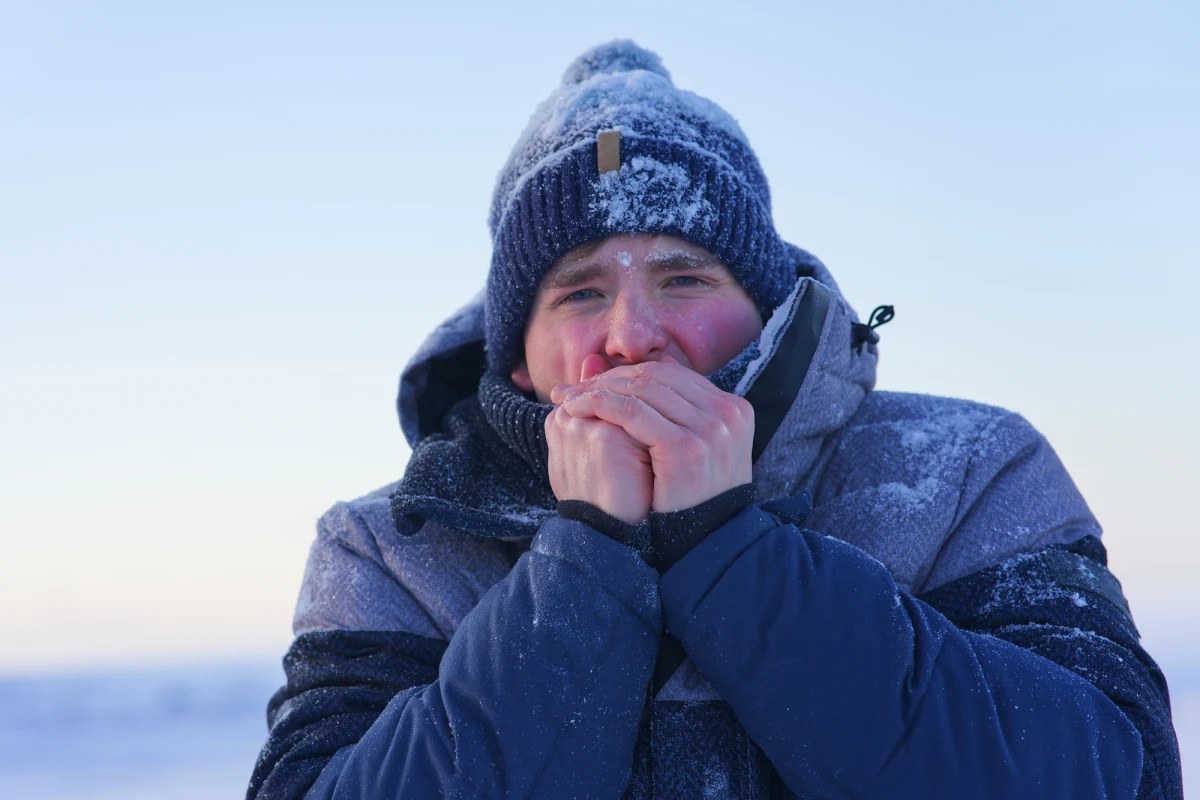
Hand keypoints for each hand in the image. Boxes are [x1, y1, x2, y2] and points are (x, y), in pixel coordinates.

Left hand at [550, 359, 753, 511]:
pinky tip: (575, 409)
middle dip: (609, 379)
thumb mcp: (690, 447)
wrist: (701, 546)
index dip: (628, 375)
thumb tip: (651, 359)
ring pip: (642, 390)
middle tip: (572, 388)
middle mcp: (727, 412)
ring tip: (567, 398)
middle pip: (656, 376)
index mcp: (733, 408)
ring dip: (597, 389)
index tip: (594, 383)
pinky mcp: (687, 447)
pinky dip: (598, 404)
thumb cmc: (688, 500)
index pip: (671, 374)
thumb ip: (673, 408)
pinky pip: (632, 412)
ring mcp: (711, 429)